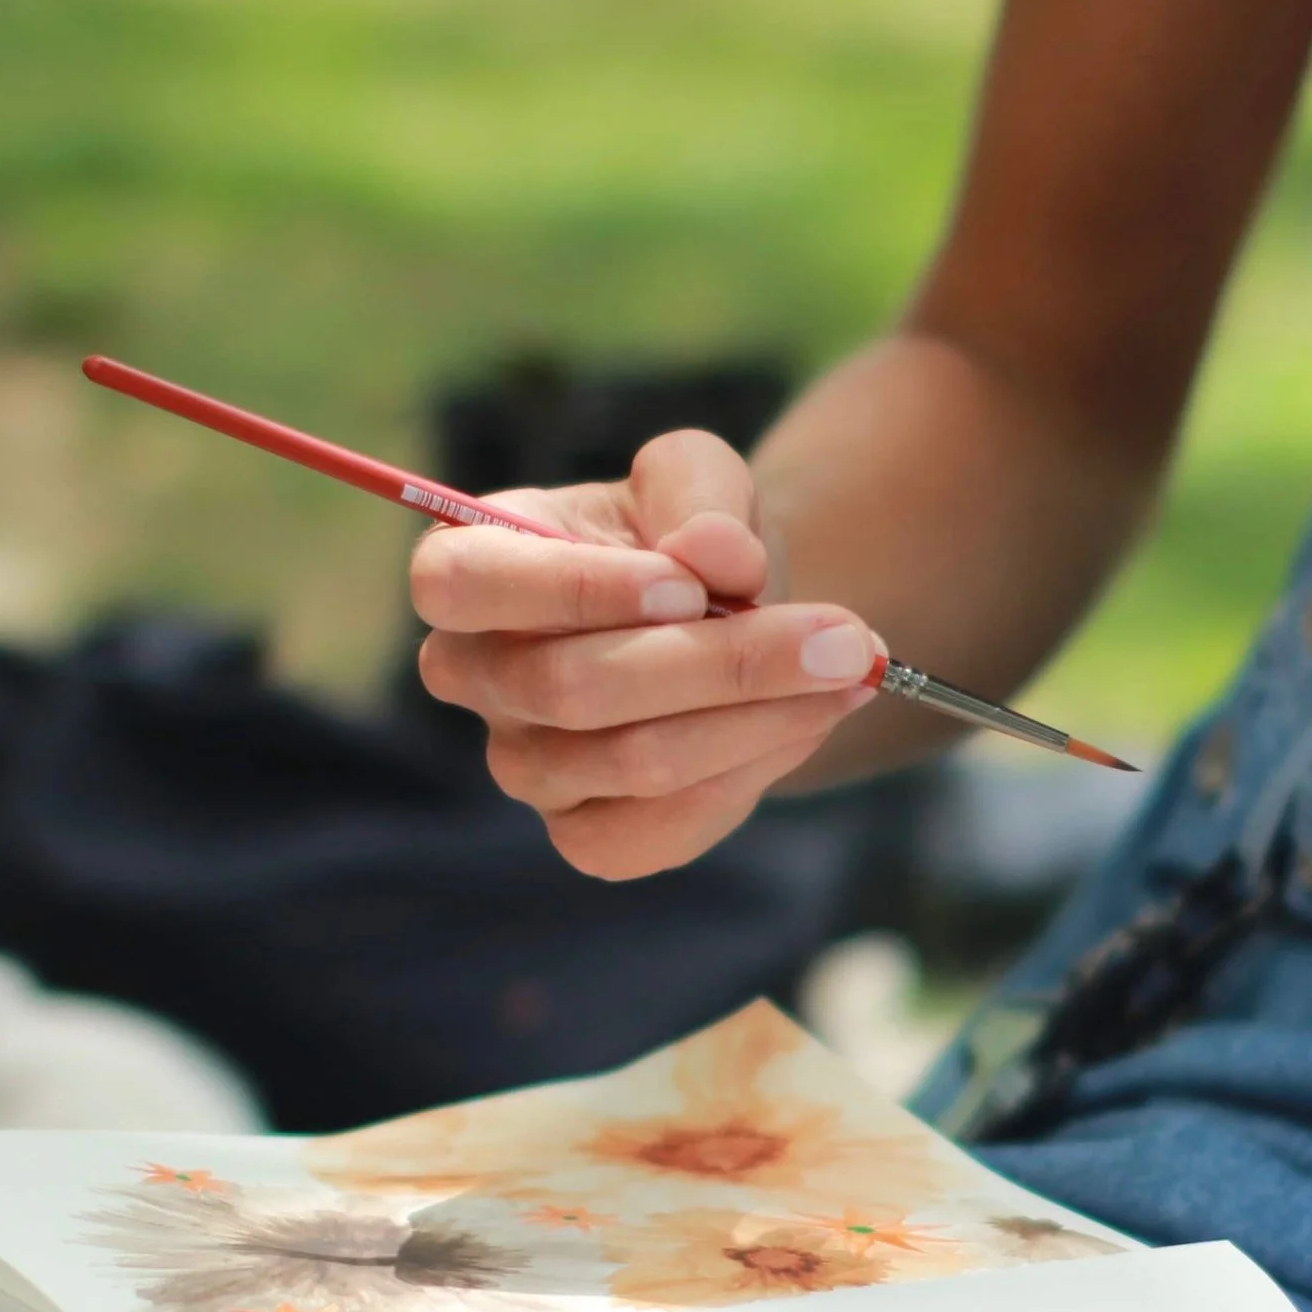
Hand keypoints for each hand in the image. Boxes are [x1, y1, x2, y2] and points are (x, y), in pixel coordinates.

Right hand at [410, 429, 881, 878]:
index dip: (574, 590)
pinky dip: (747, 777)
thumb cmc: (689, 533)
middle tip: (842, 637)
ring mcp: (523, 765)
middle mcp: (473, 675)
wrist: (733, 614)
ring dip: (756, 720)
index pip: (463, 585)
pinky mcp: (583, 834)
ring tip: (847, 673)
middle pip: (570, 688)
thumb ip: (701, 494)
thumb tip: (715, 556)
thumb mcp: (699, 477)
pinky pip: (656, 831)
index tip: (693, 584)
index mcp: (468, 565)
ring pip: (630, 763)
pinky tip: (803, 725)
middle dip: (723, 663)